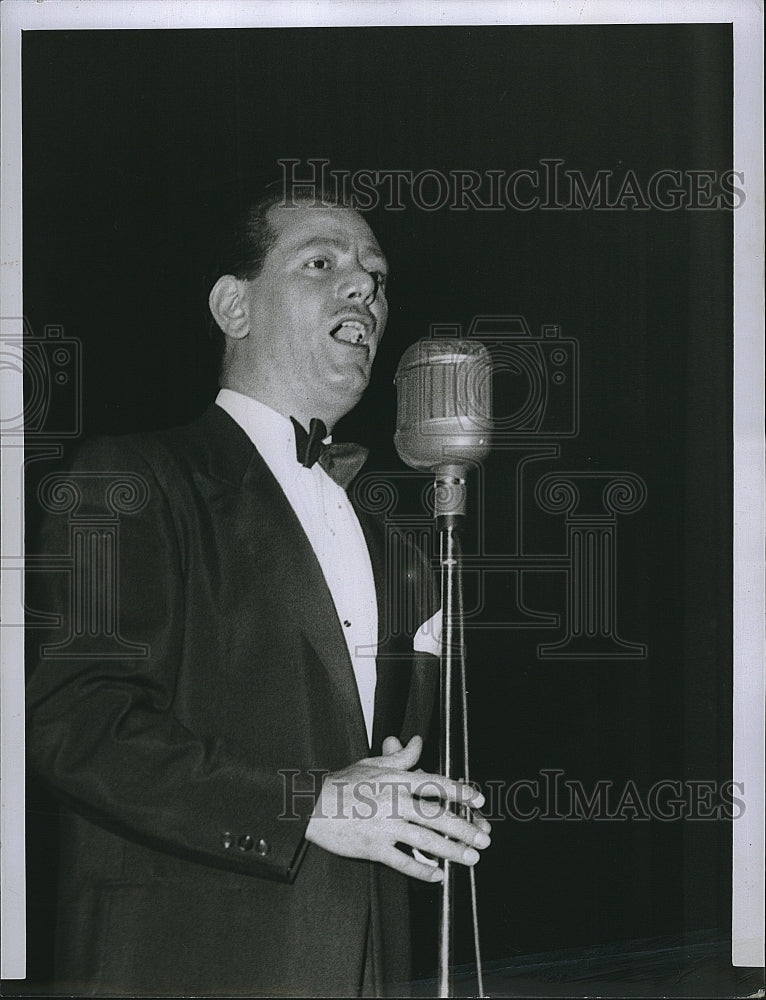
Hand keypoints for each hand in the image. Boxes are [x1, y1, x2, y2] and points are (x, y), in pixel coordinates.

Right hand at [305, 735, 490, 881]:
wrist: (312, 806)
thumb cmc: (342, 784)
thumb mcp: (372, 765)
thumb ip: (400, 757)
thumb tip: (417, 742)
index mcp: (396, 780)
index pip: (436, 784)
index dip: (460, 792)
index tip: (479, 801)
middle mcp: (395, 802)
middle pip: (438, 816)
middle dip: (465, 829)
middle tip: (484, 839)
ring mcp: (385, 826)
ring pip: (426, 840)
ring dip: (452, 851)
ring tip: (470, 859)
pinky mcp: (374, 847)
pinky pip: (403, 862)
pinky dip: (422, 870)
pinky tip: (437, 876)